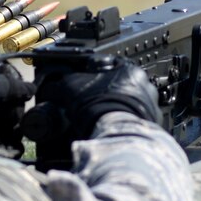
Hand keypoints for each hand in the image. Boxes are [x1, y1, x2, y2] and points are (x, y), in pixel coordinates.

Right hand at [21, 57, 163, 168]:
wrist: (112, 134)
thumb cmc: (95, 106)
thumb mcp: (70, 88)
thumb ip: (60, 83)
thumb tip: (48, 86)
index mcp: (130, 70)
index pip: (113, 66)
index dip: (98, 74)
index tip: (88, 83)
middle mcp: (146, 86)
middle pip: (124, 86)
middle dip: (110, 93)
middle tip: (94, 102)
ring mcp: (151, 106)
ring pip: (132, 104)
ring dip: (119, 108)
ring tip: (102, 117)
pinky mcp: (152, 125)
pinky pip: (137, 122)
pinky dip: (125, 124)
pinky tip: (112, 128)